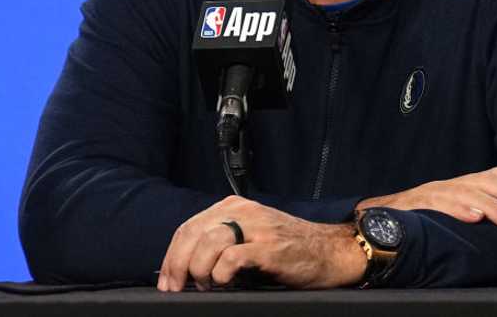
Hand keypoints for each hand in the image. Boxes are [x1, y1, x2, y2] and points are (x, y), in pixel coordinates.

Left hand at [157, 195, 365, 291]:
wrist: (329, 250)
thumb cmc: (288, 248)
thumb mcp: (250, 234)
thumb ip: (222, 240)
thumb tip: (185, 267)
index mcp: (232, 207)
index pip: (188, 227)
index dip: (172, 256)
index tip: (167, 281)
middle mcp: (242, 212)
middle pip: (192, 234)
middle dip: (177, 265)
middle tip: (176, 289)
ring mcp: (256, 228)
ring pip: (207, 244)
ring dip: (198, 270)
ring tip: (205, 286)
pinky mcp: (269, 248)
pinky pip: (232, 258)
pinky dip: (220, 274)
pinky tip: (224, 283)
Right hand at [356, 167, 496, 228]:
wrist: (376, 221)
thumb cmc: (420, 222)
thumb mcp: (454, 214)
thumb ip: (478, 212)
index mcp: (462, 186)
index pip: (496, 175)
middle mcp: (450, 185)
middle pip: (486, 181)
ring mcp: (432, 193)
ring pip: (466, 193)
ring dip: (492, 206)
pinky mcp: (416, 205)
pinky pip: (438, 205)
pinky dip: (457, 209)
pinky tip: (474, 218)